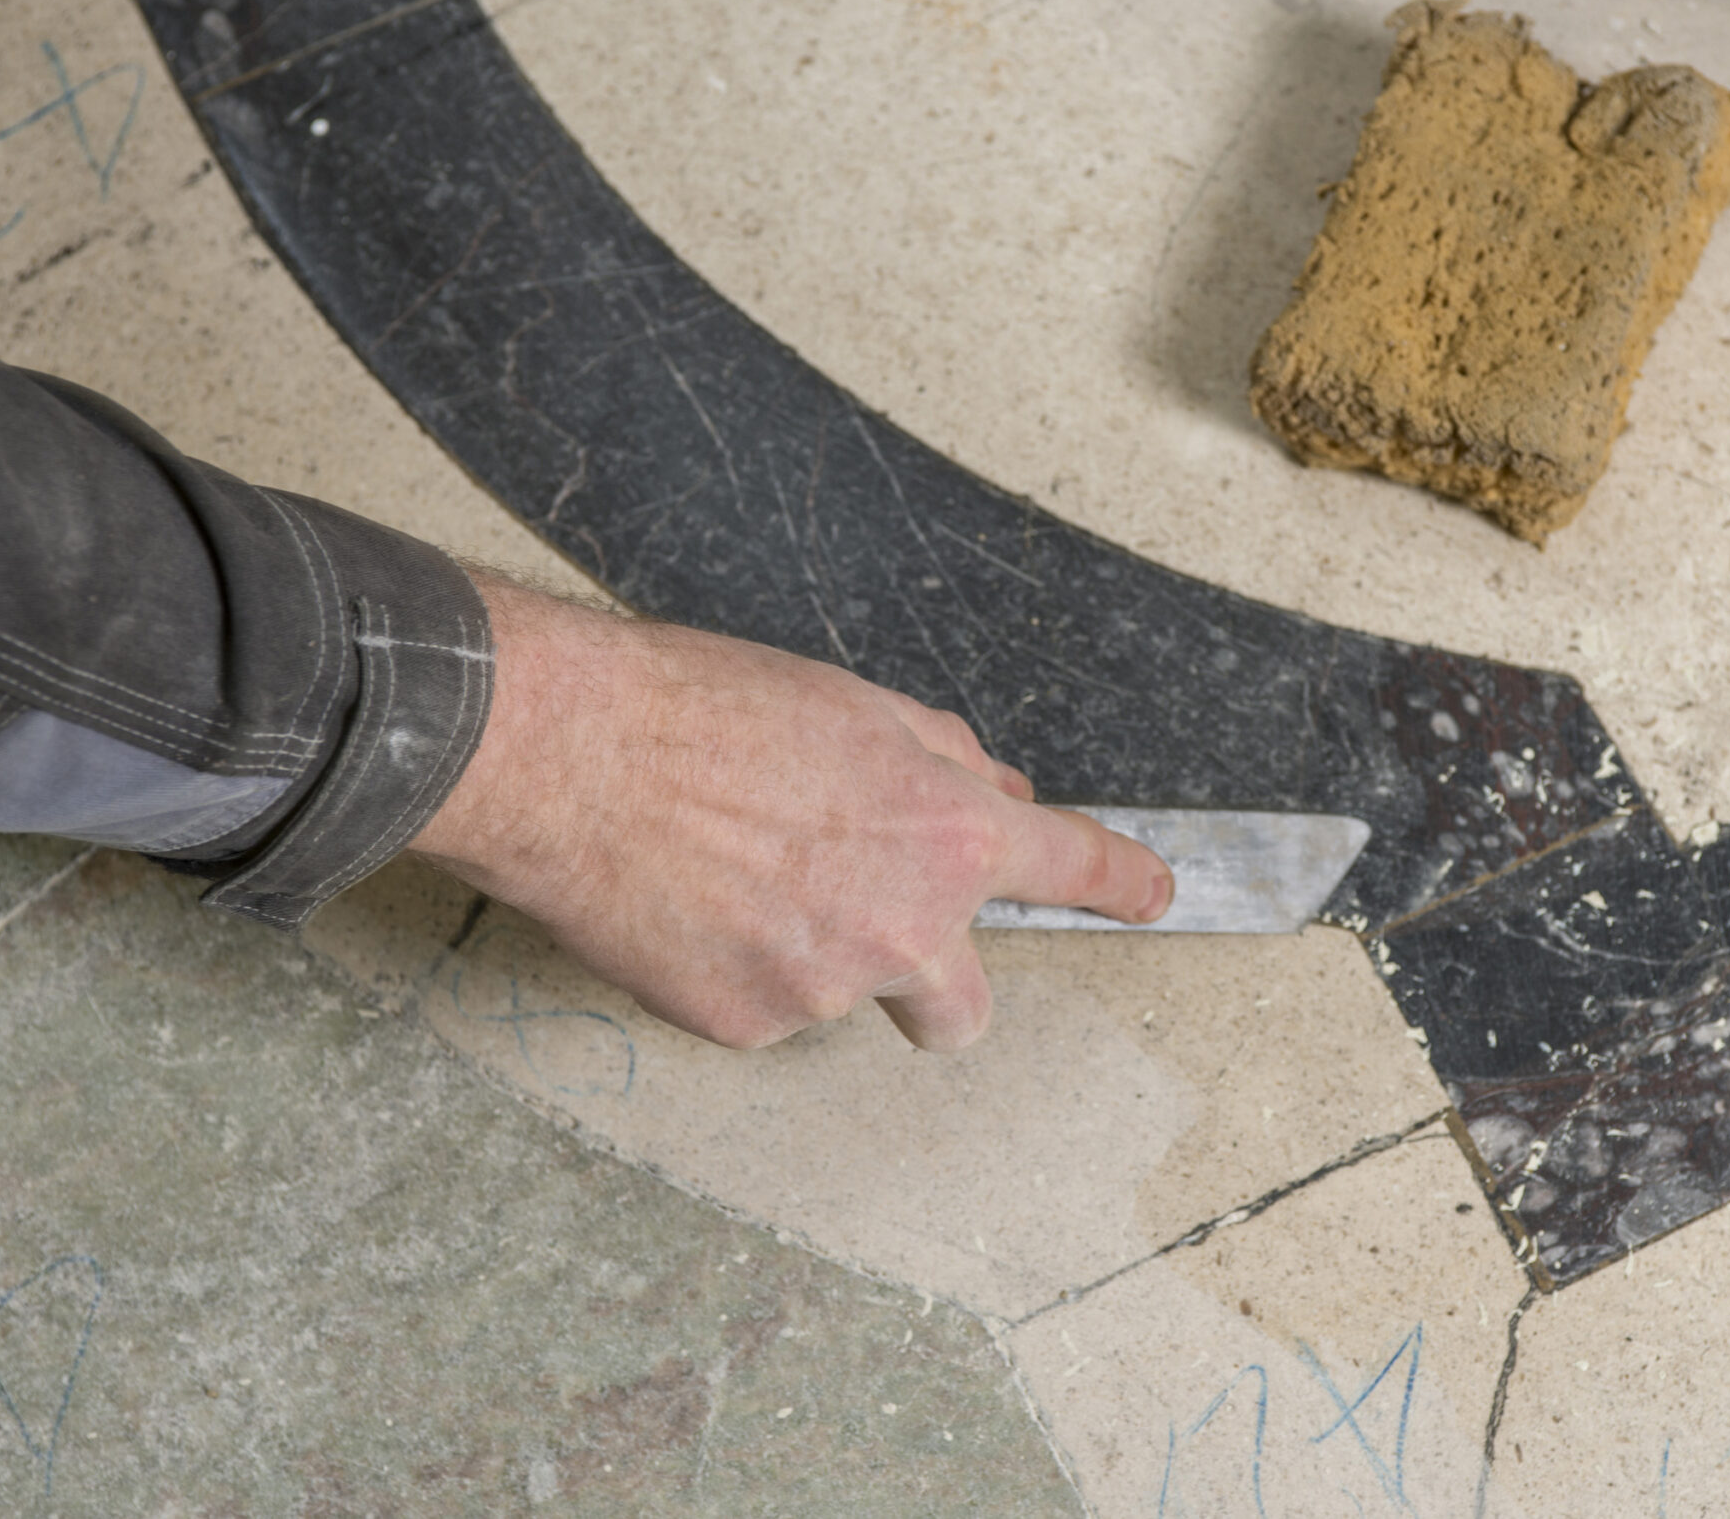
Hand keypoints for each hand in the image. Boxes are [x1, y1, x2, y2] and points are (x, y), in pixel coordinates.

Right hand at [408, 574, 1172, 1050]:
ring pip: (843, 993)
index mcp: (947, 832)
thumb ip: (940, 758)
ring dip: (809, 951)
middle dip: (935, 983)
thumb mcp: (852, 705)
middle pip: (962, 1008)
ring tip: (727, 870)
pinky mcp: (746, 1025)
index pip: (1067, 864)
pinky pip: (762, 1007)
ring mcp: (826, 989)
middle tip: (871, 930)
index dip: (1121, 883)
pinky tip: (686, 905)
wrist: (574, 756)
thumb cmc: (703, 708)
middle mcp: (905, 927)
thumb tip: (996, 791)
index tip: (1155, 895)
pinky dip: (734, 969)